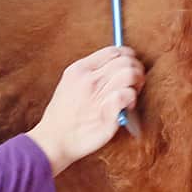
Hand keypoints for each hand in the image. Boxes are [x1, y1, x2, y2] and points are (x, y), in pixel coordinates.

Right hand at [26, 46, 143, 174]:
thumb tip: (114, 64)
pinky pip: (127, 94)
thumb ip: (89, 72)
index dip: (128, 56)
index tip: (131, 65)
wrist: (54, 140)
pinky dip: (132, 99)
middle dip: (136, 69)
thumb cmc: (63, 115)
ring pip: (130, 74)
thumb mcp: (69, 84)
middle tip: (136, 83)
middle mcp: (89, 79)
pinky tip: (128, 108)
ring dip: (137, 83)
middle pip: (125, 61)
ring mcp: (98, 95)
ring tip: (131, 95)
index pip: (113, 51)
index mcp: (80, 69)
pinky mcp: (107, 112)